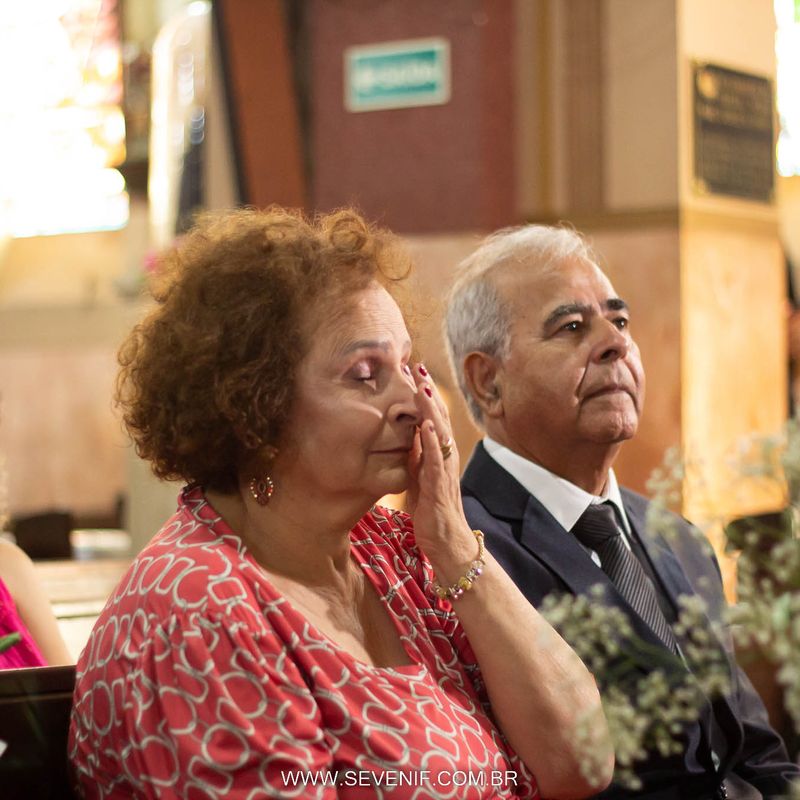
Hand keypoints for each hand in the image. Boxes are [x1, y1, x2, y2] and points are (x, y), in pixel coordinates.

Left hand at [406, 364, 474, 571]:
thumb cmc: (433, 511)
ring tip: (423, 387)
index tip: (413, 370)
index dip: (423, 394)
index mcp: (439, 453)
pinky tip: (425, 427)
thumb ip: (418, 455)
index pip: (431, 417)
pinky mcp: (440, 487)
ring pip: (439, 434)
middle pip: (437, 418)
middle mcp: (446, 457)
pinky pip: (436, 461)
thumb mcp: (420, 476)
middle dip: (428, 392)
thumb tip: (411, 432)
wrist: (447, 543)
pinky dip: (432, 443)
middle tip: (418, 366)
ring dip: (431, 411)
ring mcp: (445, 471)